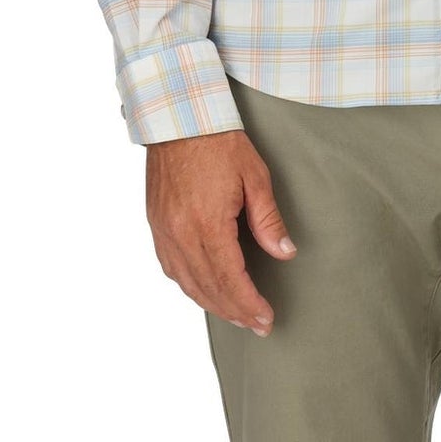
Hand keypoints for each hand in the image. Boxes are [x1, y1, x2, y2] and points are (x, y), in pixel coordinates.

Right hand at [145, 129, 296, 335]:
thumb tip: (285, 253)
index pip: (230, 279)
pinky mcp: (155, 223)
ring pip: (187, 283)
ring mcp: (164, 230)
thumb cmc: (219, 140)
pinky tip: (204, 289)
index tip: (265, 319)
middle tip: (257, 325)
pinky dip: (189, 285)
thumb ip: (268, 219)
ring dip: (212, 304)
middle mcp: (180, 233)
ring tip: (235, 314)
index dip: (249, 304)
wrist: (179, 116)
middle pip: (208, 288)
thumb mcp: (254, 175)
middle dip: (234, 311)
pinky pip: (171, 267)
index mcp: (207, 223)